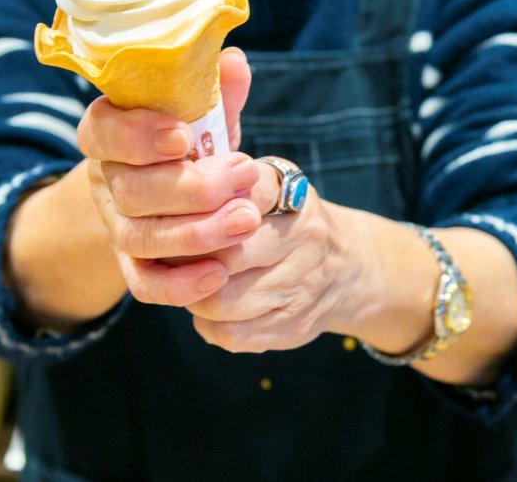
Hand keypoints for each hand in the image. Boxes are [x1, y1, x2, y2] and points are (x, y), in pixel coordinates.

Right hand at [77, 48, 274, 303]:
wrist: (177, 181)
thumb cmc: (190, 136)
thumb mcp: (202, 108)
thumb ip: (216, 88)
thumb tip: (234, 61)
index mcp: (108, 129)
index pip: (103, 131)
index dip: (138, 136)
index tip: (184, 136)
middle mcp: (104, 179)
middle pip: (131, 191)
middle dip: (191, 187)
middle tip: (244, 174)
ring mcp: (114, 224)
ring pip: (140, 237)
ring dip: (196, 233)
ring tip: (246, 219)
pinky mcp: (131, 264)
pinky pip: (144, 283)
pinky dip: (180, 284)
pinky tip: (218, 275)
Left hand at [187, 188, 346, 352]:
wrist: (348, 268)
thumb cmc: (287, 219)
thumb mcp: (270, 184)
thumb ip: (228, 182)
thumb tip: (175, 196)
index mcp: (292, 193)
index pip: (240, 198)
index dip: (201, 211)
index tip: (178, 214)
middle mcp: (304, 237)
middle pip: (226, 254)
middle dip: (187, 258)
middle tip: (169, 253)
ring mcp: (301, 286)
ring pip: (222, 300)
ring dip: (193, 294)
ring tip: (187, 280)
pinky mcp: (293, 325)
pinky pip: (231, 333)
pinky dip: (207, 322)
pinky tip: (209, 305)